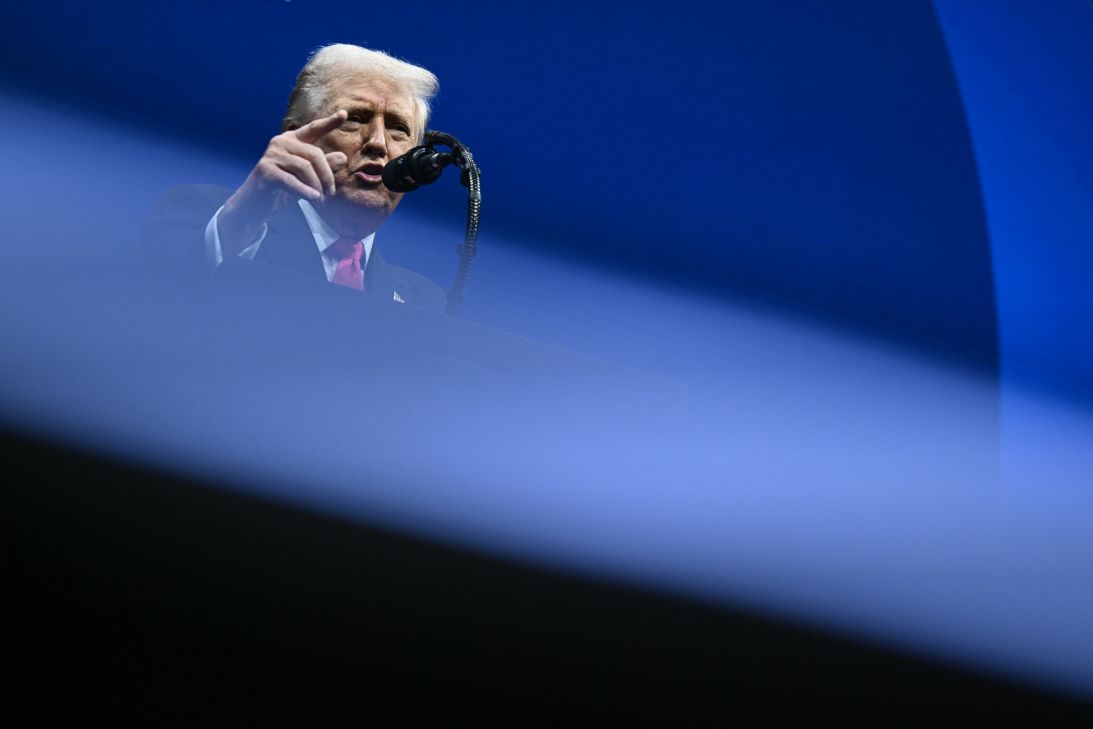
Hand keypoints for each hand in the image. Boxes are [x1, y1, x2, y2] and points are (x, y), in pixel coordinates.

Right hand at [218, 110, 348, 253]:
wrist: (255, 204)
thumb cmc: (283, 189)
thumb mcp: (307, 178)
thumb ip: (324, 167)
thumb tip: (343, 157)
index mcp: (292, 140)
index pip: (313, 129)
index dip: (329, 122)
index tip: (344, 113)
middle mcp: (281, 142)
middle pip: (314, 154)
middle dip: (327, 176)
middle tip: (330, 193)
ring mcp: (272, 155)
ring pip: (305, 168)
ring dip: (317, 186)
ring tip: (320, 200)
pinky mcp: (265, 170)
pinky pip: (292, 180)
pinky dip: (305, 191)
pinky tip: (314, 198)